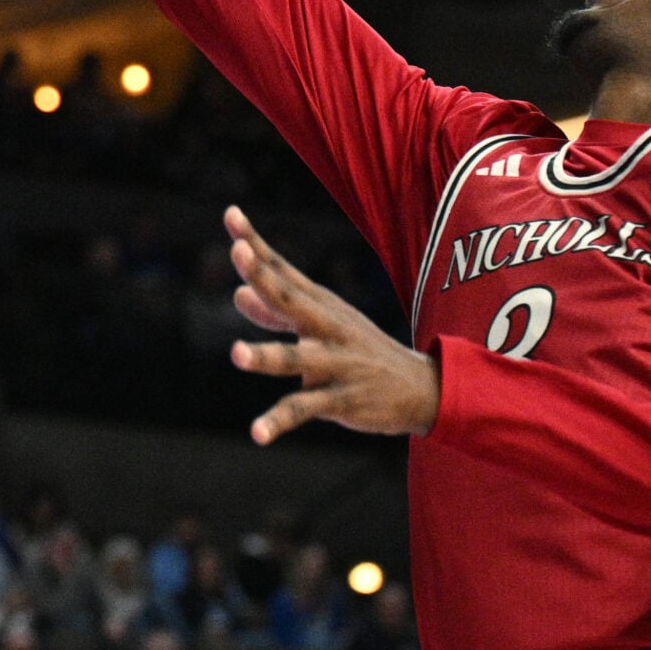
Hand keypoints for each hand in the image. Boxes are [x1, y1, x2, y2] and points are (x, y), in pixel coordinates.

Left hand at [224, 207, 440, 440]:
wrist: (420, 388)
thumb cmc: (359, 352)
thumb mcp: (321, 327)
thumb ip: (276, 312)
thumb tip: (237, 293)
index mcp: (320, 306)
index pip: (282, 270)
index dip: (256, 244)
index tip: (230, 215)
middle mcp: (327, 327)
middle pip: (291, 299)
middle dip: (264, 277)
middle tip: (238, 254)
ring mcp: (336, 362)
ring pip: (297, 357)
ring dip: (266, 354)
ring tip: (237, 354)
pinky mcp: (341, 398)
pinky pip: (305, 409)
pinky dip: (278, 421)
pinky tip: (257, 434)